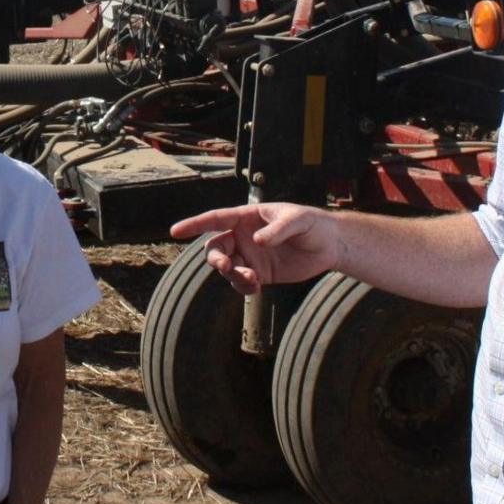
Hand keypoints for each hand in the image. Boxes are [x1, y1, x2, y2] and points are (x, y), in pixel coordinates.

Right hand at [169, 203, 342, 293]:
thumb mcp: (297, 220)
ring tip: (253, 279)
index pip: (215, 219)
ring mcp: (250, 256)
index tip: (174, 231)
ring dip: (233, 275)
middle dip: (216, 258)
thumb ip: (277, 229)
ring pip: (227, 268)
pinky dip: (243, 286)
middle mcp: (243, 237)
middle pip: (215, 248)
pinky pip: (241, 282)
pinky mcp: (259, 274)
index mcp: (247, 217)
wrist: (329, 245)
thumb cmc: (312, 224)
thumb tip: (256, 242)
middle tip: (227, 266)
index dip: (194, 224)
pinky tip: (256, 286)